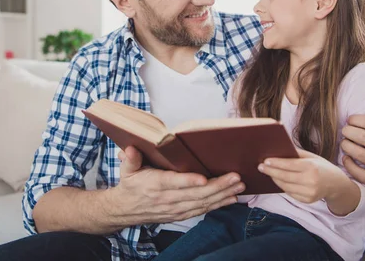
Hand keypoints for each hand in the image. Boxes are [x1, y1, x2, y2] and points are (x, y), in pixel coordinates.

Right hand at [110, 146, 244, 224]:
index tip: (204, 179)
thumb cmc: (130, 185)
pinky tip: (232, 198)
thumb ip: (130, 159)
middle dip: (218, 186)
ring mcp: (175, 209)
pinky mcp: (181, 214)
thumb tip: (129, 149)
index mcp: (154, 185)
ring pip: (202, 203)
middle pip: (195, 194)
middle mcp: (167, 199)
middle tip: (235, 177)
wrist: (125, 210)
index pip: (174, 184)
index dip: (189, 182)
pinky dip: (219, 205)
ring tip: (239, 185)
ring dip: (223, 195)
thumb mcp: (126, 170)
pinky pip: (202, 210)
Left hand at [259, 148, 348, 203]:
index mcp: (311, 167)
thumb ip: (296, 154)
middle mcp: (310, 181)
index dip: (275, 163)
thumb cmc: (321, 166)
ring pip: (285, 186)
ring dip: (274, 179)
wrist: (336, 184)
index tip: (265, 160)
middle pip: (284, 177)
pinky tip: (277, 180)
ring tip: (267, 172)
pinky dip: (282, 186)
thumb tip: (278, 150)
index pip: (288, 165)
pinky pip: (290, 193)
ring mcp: (309, 193)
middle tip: (260, 167)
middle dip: (270, 171)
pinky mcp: (307, 200)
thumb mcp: (312, 156)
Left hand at [341, 97, 364, 191]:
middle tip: (344, 130)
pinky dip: (348, 164)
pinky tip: (346, 157)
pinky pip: (359, 172)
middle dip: (349, 131)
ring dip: (346, 146)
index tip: (350, 120)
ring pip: (359, 154)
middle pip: (363, 137)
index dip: (357, 119)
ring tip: (344, 142)